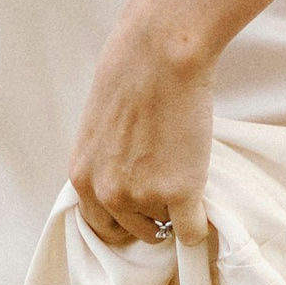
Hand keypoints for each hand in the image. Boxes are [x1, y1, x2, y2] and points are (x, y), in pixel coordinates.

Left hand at [68, 0, 214, 252]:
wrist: (161, 52)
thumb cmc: (132, 73)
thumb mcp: (98, 125)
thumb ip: (104, 160)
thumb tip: (126, 179)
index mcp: (82, 177)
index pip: (99, 226)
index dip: (123, 217)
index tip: (140, 206)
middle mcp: (107, 194)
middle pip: (132, 232)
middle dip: (149, 217)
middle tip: (167, 190)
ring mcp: (143, 196)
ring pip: (163, 226)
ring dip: (174, 209)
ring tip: (182, 170)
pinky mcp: (179, 193)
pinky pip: (191, 232)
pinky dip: (199, 225)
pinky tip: (203, 206)